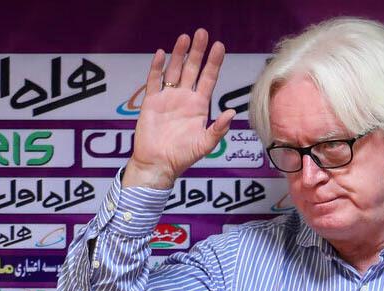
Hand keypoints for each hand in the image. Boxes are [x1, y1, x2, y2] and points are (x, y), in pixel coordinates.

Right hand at [122, 29, 236, 188]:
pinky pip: (154, 81)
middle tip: (202, 33)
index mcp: (199, 106)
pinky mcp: (151, 102)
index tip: (219, 46)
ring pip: (174, 70)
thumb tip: (231, 112)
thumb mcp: (205, 144)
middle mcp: (184, 98)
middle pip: (192, 69)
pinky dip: (157, 67)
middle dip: (198, 51)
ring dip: (179, 54)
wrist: (158, 164)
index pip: (209, 79)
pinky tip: (161, 53)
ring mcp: (167, 98)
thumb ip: (218, 129)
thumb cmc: (182, 157)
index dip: (214, 63)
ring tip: (184, 37)